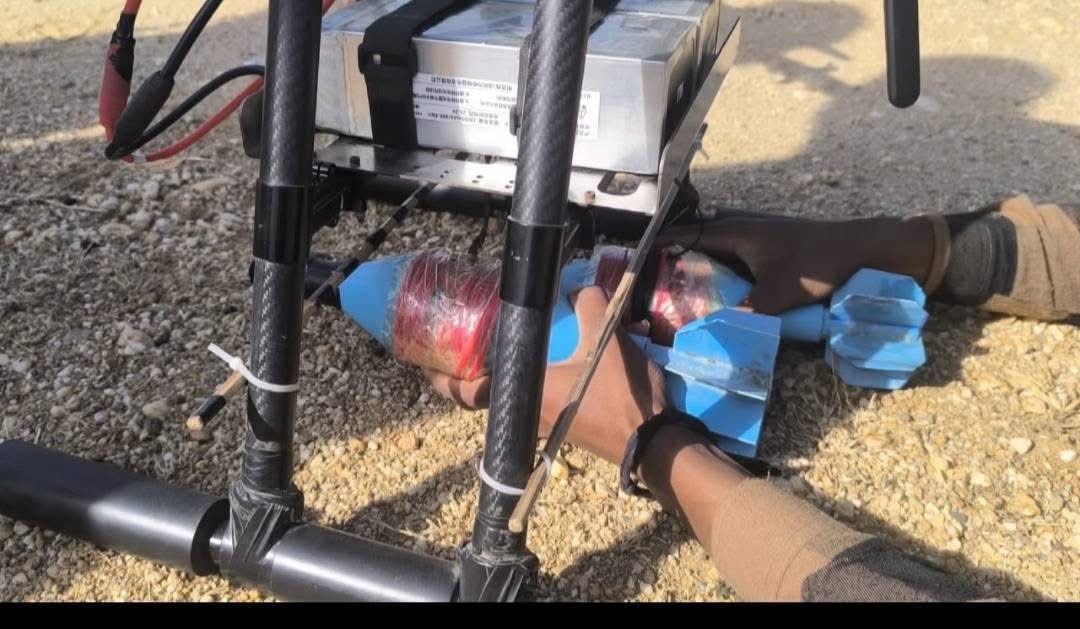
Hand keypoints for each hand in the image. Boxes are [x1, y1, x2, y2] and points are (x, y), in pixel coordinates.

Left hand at [426, 286, 667, 464]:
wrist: (654, 443)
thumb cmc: (621, 396)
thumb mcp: (606, 340)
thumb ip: (589, 305)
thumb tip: (579, 288)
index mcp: (527, 394)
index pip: (468, 392)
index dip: (442, 379)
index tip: (423, 365)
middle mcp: (530, 414)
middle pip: (488, 394)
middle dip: (474, 371)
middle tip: (467, 343)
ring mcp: (548, 424)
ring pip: (516, 397)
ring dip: (510, 376)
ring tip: (509, 346)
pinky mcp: (568, 427)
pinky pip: (541, 401)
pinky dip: (538, 382)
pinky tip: (555, 359)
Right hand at [655, 215, 934, 314]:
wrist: (863, 248)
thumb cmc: (819, 265)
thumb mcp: (779, 295)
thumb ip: (747, 314)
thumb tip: (718, 336)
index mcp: (736, 232)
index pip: (686, 234)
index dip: (661, 247)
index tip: (640, 262)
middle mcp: (743, 225)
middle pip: (699, 236)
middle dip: (678, 254)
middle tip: (659, 280)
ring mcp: (759, 230)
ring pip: (719, 241)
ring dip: (702, 257)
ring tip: (686, 284)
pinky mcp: (774, 241)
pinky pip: (736, 248)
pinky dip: (724, 261)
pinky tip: (725, 285)